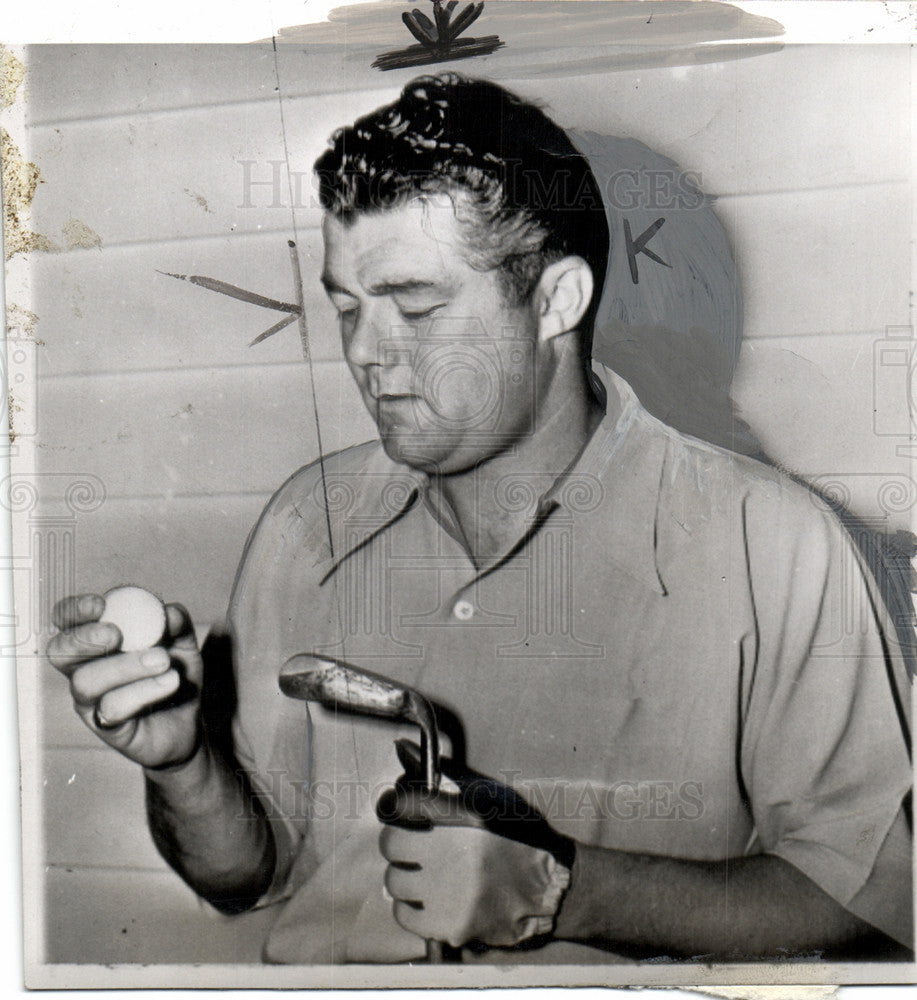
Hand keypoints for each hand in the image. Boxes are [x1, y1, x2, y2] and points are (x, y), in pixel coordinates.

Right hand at [47, 594, 203, 769]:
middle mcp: (85, 669)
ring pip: (87, 681)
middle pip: (60, 652)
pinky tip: (170, 682)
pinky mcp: (106, 726)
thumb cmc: (173, 674)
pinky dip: (144, 691)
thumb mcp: (182, 643)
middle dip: (83, 639)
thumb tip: (168, 612)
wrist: (187, 721)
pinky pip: (113, 707)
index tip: (99, 604)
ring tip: (164, 661)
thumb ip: (176, 625)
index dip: (74, 611)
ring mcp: (91, 701)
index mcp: (96, 642)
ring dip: (126, 666)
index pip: (67, 622)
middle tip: (115, 634)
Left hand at [377, 742, 573, 949]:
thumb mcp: (488, 795)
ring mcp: (451, 892)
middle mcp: (454, 852)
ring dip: (406, 875)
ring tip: (427, 873)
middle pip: (391, 844)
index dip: (392, 805)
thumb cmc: (520, 835)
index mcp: (464, 815)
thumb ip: (443, 774)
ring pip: (395, 881)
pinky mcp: (451, 925)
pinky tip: (430, 898)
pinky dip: (412, 906)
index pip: (399, 804)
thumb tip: (402, 748)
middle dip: (399, 841)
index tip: (396, 809)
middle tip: (415, 844)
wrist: (552, 886)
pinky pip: (405, 915)